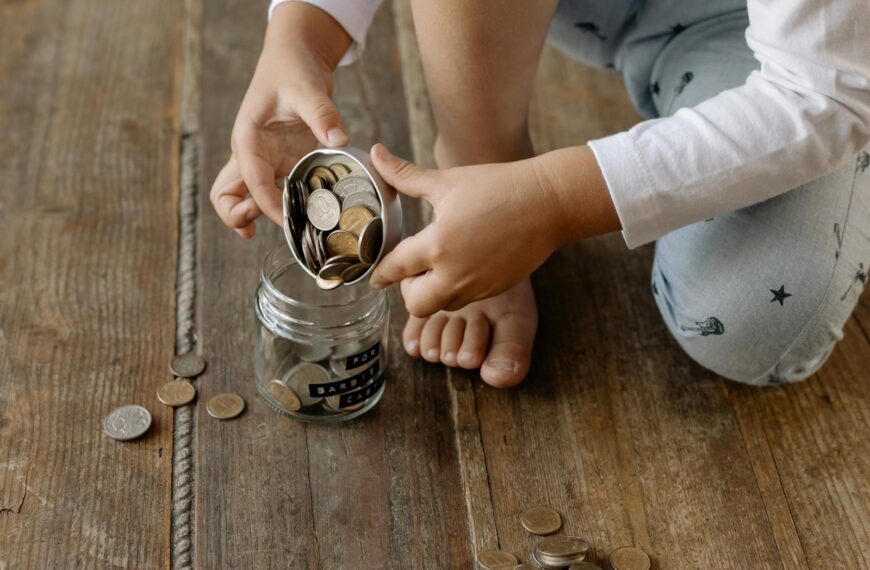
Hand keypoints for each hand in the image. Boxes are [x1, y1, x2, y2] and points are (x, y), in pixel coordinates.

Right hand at [210, 3, 351, 237]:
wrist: (296, 56)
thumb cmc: (292, 68)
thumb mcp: (307, 88)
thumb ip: (322, 114)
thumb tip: (337, 140)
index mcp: (247, 138)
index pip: (250, 180)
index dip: (266, 204)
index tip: (289, 219)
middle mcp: (250, 154)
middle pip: (226, 196)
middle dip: (238, 217)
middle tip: (267, 226)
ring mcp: (265, 161)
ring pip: (245, 198)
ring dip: (257, 216)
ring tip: (289, 230)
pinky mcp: (282, 162)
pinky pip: (275, 192)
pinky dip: (283, 207)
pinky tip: (306, 218)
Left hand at [368, 144, 569, 316]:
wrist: (549, 202)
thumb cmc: (498, 186)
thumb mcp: (447, 180)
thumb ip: (405, 175)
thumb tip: (374, 153)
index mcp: (438, 244)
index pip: (396, 269)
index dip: (380, 273)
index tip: (375, 277)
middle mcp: (455, 273)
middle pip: (416, 304)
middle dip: (408, 291)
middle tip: (414, 269)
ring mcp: (478, 285)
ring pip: (442, 306)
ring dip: (433, 291)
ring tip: (440, 263)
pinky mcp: (496, 288)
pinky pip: (466, 300)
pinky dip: (457, 289)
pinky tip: (463, 263)